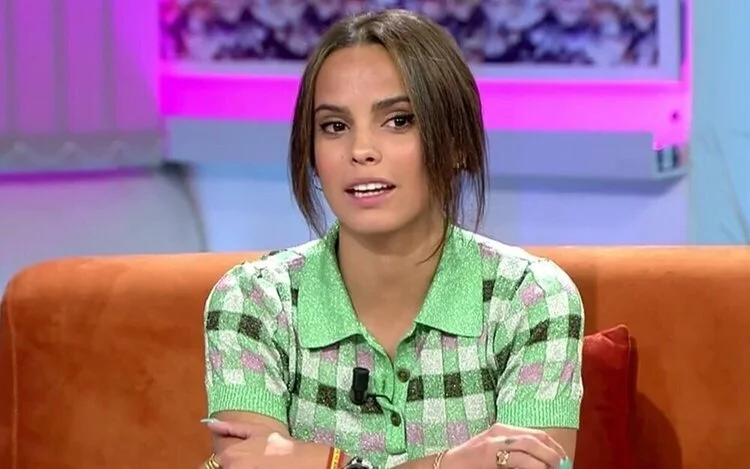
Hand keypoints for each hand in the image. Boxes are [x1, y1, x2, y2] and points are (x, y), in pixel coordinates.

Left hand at [207, 420, 295, 468]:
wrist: (297, 462)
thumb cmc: (278, 445)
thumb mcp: (256, 430)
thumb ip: (230, 427)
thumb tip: (209, 423)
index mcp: (228, 454)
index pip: (215, 463)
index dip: (228, 461)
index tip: (243, 459)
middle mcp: (230, 468)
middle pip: (223, 468)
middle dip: (234, 466)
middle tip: (253, 462)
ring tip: (257, 465)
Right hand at [441, 424, 566, 468]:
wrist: (447, 466)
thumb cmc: (471, 463)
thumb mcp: (494, 453)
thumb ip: (513, 453)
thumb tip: (539, 462)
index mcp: (503, 429)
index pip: (536, 434)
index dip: (554, 446)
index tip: (564, 459)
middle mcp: (500, 431)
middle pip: (537, 437)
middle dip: (554, 452)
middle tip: (564, 465)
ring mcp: (494, 441)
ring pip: (530, 445)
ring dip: (547, 458)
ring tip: (555, 468)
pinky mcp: (490, 454)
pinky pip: (519, 458)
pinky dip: (533, 465)